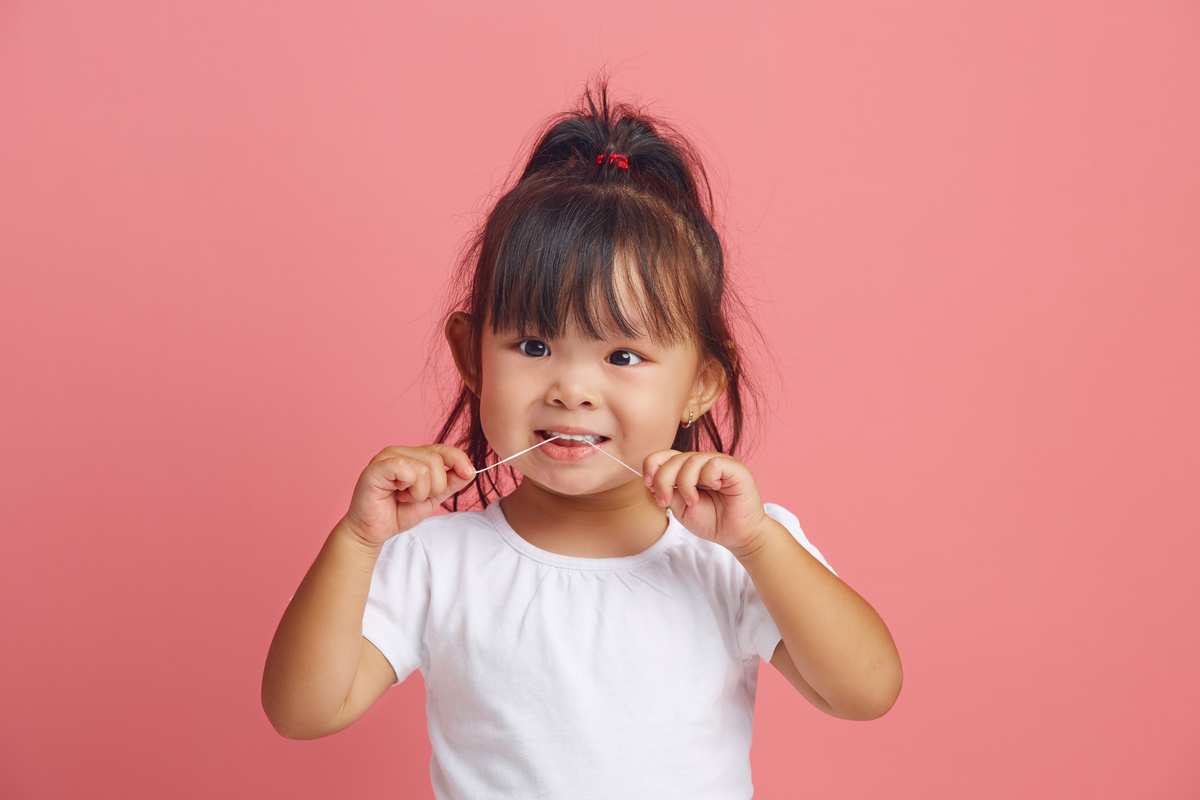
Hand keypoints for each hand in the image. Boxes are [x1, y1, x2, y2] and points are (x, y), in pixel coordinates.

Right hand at [341, 444, 474, 544]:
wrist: (372, 531)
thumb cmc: (398, 512)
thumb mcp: (432, 498)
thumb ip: (450, 484)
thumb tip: (470, 470)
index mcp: (414, 456)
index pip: (443, 450)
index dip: (459, 459)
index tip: (469, 473)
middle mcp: (401, 451)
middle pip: (436, 459)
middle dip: (435, 486)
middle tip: (414, 497)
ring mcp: (387, 456)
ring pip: (423, 467)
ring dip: (419, 492)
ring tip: (403, 497)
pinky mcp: (377, 467)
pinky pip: (406, 469)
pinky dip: (408, 487)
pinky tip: (397, 493)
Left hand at [643, 451, 771, 555]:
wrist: (737, 536)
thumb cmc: (711, 521)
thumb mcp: (680, 508)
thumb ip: (667, 492)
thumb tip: (651, 481)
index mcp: (687, 469)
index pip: (664, 456)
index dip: (651, 465)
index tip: (648, 485)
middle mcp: (702, 463)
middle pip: (674, 458)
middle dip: (663, 480)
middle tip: (665, 501)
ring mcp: (718, 463)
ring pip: (691, 460)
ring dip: (685, 484)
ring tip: (692, 501)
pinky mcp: (735, 468)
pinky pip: (713, 463)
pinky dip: (708, 477)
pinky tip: (714, 489)